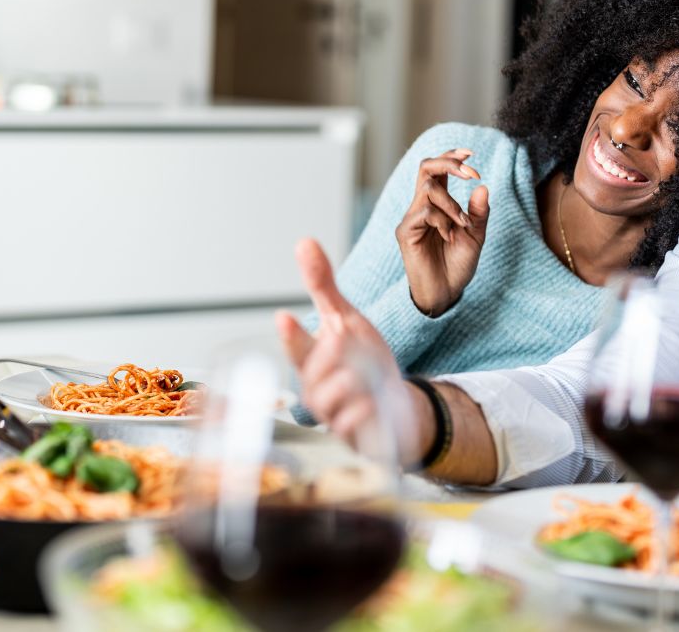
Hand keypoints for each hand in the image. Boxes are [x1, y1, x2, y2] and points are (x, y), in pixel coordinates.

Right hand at [276, 239, 431, 462]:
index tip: (284, 316)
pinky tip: (369, 404)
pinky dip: (362, 411)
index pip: (296, 346)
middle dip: (334, 354)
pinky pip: (353, 423)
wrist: (394, 406)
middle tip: (347, 342)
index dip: (291, 334)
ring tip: (365, 378)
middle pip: (317, 370)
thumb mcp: (347, 320)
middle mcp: (315, 390)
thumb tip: (303, 242)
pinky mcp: (351, 437)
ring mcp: (332, 416)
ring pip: (334, 395)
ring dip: (352, 381)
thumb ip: (322, 287)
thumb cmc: (363, 362)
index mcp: (311, 361)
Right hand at [394, 149, 489, 316]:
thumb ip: (478, 212)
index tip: (470, 152)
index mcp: (436, 205)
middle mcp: (420, 207)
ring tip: (463, 225)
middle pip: (426, 167)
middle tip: (471, 173)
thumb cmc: (457, 265)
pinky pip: (424, 213)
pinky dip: (443, 221)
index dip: (451, 156)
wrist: (445, 294)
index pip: (437, 169)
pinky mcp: (405, 233)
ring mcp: (411, 219)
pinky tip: (450, 237)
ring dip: (452, 204)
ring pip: (428, 189)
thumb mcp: (475, 236)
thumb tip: (482, 185)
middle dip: (449, 163)